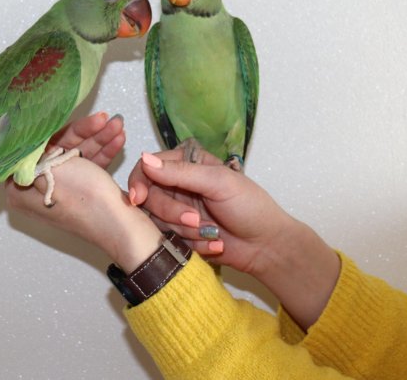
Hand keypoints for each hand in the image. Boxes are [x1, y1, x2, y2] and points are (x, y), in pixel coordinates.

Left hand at [6, 113, 161, 271]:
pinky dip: (102, 152)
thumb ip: (36, 150)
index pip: (32, 148)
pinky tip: (118, 139)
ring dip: (99, 138)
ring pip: (77, 155)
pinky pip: (89, 166)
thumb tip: (21, 137)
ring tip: (118, 125)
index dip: (51, 128)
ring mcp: (61, 191)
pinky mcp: (81, 193)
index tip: (67, 112)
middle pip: (58, 149)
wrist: (119, 227)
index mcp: (20, 188)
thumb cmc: (83, 199)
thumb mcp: (54, 167)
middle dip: (85, 132)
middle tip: (103, 118)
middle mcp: (37, 190)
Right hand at [128, 148, 293, 275]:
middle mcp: (178, 186)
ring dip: (184, 230)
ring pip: (157, 221)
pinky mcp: (180, 235)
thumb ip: (181, 172)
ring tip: (212, 232)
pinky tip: (213, 244)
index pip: (148, 167)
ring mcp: (177, 211)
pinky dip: (191, 244)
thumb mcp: (218, 183)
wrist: (266, 246)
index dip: (140, 182)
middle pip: (149, 197)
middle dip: (171, 213)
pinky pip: (169, 240)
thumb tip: (145, 160)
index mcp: (187, 164)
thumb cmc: (250, 207)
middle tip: (196, 220)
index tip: (140, 199)